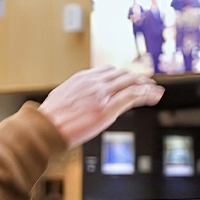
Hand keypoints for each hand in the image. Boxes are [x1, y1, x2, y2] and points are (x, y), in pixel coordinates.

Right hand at [38, 65, 163, 148]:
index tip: (127, 77)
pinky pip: (132, 97)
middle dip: (137, 77)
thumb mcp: (61, 98)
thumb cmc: (49, 119)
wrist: (44, 128)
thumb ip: (74, 94)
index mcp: (82, 78)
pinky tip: (154, 96)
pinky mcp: (108, 109)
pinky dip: (146, 94)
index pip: (108, 70)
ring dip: (145, 85)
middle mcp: (94, 83)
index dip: (121, 73)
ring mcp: (102, 95)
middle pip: (122, 74)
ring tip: (155, 88)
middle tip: (147, 81)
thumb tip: (77, 100)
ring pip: (131, 82)